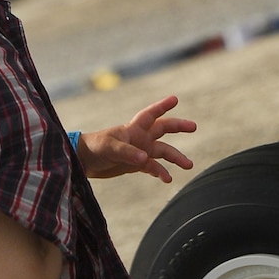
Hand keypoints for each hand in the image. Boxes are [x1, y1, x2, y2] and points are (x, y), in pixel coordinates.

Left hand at [76, 94, 196, 183]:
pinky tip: (168, 179)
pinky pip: (154, 167)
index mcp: (133, 128)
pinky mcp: (136, 164)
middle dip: (179, 127)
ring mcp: (140, 151)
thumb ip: (127, 152)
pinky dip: (161, 172)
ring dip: (176, 157)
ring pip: (163, 151)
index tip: (175, 99)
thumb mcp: (110, 148)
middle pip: (164, 129)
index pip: (151, 114)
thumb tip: (145, 158)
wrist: (84, 162)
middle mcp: (140, 138)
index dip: (162, 106)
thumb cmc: (95, 148)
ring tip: (189, 165)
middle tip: (194, 126)